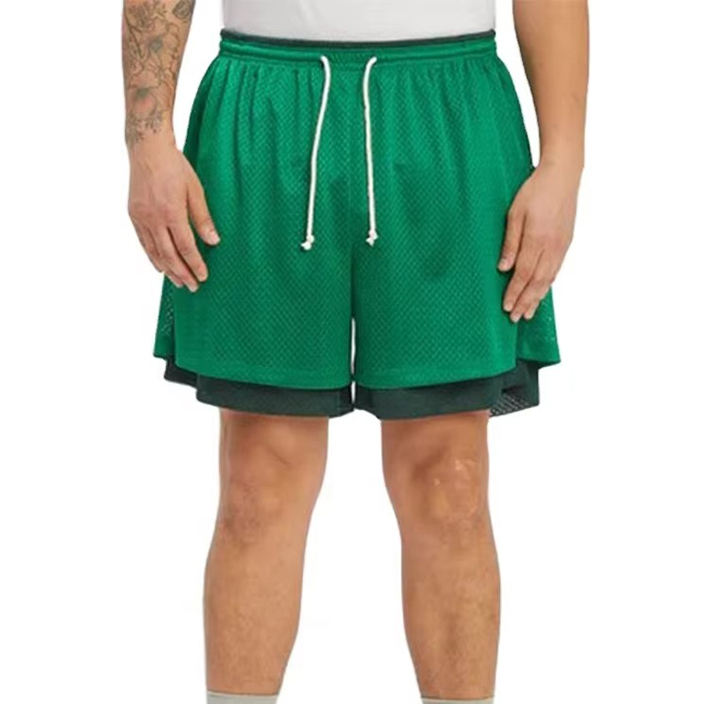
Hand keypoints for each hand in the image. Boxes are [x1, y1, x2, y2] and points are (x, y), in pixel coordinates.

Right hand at [128, 136, 219, 291]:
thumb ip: (203, 218)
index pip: (185, 246)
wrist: (147, 149)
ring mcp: (141, 217)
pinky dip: (153, 257)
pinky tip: (160, 267)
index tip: (203, 276)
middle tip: (193, 287)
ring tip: (179, 283)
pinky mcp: (133, 215)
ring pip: (154, 252)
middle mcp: (153, 218)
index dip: (195, 264)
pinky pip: (144, 242)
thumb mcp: (195, 190)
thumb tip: (213, 241)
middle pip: (169, 255)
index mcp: (171, 212)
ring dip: (167, 270)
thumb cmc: (175, 166)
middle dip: (182, 273)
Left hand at [499, 161, 579, 321]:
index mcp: (537, 239)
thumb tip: (504, 268)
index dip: (515, 293)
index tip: (506, 307)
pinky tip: (542, 292)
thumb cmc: (535, 191)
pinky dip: (547, 285)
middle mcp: (552, 246)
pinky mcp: (566, 243)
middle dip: (526, 302)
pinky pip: (556, 270)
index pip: (524, 274)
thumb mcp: (515, 214)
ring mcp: (561, 246)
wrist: (563, 176)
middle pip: (537, 282)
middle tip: (516, 318)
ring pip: (549, 279)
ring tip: (529, 313)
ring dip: (537, 298)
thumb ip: (510, 242)